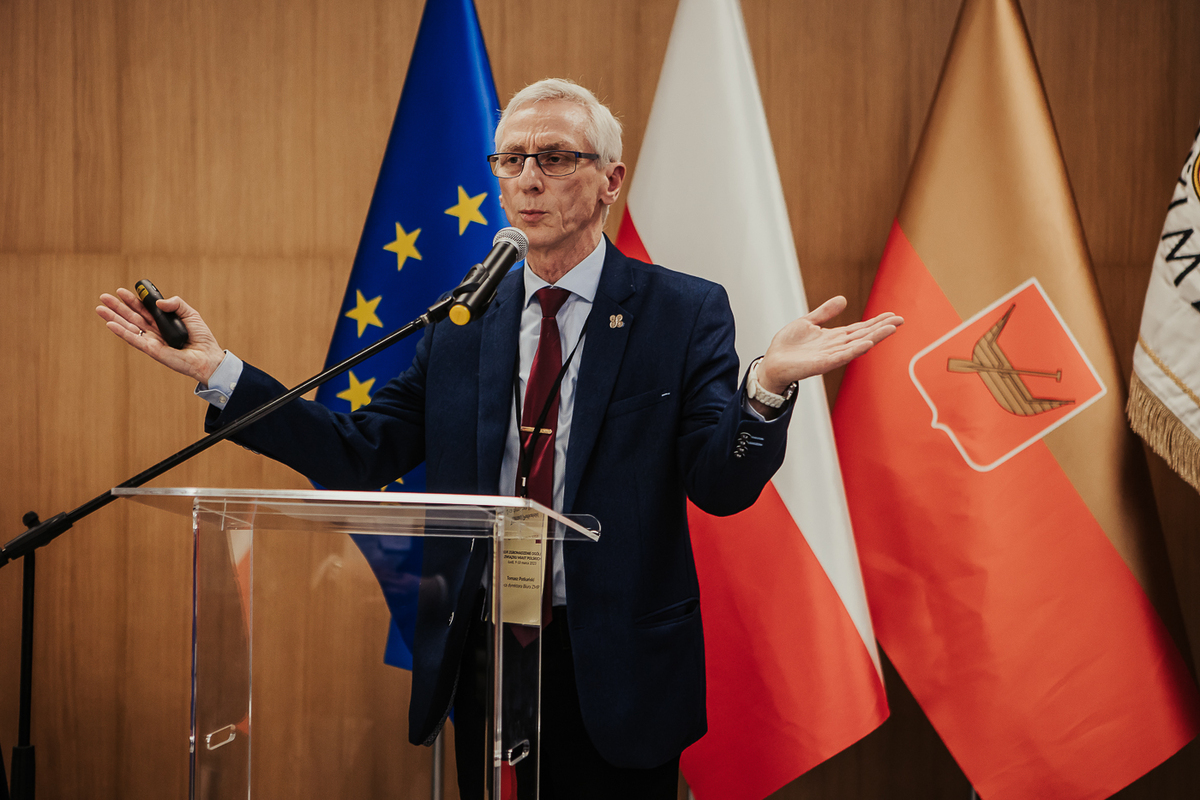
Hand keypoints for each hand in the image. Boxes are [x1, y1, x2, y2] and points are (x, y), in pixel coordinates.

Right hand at [97, 288, 225, 384]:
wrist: (209, 357)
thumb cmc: (201, 337)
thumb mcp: (190, 314)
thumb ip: (176, 304)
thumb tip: (158, 302)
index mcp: (162, 322)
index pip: (143, 309)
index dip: (132, 300)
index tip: (120, 291)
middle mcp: (154, 331)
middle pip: (132, 317)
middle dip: (117, 307)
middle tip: (103, 297)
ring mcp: (152, 341)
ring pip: (129, 327)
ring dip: (114, 318)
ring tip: (100, 309)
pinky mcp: (153, 351)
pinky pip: (135, 340)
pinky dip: (122, 333)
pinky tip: (111, 325)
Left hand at [756, 296, 902, 394]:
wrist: (772, 363)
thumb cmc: (788, 346)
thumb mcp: (807, 322)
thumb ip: (825, 313)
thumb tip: (843, 299)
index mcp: (833, 337)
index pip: (860, 328)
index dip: (876, 321)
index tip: (892, 315)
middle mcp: (836, 346)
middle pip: (863, 335)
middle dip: (881, 327)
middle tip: (900, 320)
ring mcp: (830, 356)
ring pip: (857, 345)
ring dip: (874, 337)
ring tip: (890, 329)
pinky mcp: (822, 364)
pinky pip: (841, 356)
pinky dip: (855, 350)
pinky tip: (867, 343)